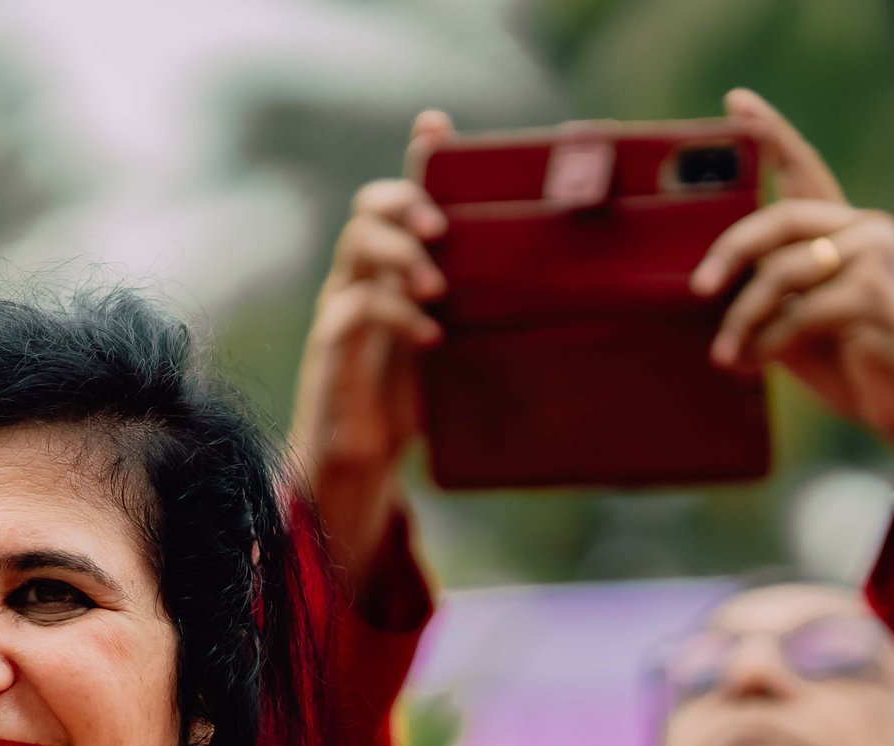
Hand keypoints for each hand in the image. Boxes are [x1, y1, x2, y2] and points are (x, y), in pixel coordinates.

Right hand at [289, 109, 452, 566]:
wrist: (361, 464)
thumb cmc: (411, 403)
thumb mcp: (456, 346)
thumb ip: (481, 311)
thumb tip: (560, 290)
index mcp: (389, 269)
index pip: (395, 198)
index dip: (414, 160)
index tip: (436, 131)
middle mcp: (359, 278)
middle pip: (367, 209)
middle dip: (405, 204)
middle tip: (441, 229)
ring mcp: (341, 310)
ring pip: (356, 247)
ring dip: (400, 256)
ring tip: (439, 287)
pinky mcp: (332, 349)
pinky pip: (356, 310)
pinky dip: (396, 315)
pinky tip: (430, 336)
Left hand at [692, 88, 893, 485]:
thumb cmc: (849, 361)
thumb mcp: (794, 319)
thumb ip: (766, 289)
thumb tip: (703, 283)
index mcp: (844, 228)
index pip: (803, 170)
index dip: (769, 135)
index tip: (733, 102)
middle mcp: (866, 229)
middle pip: (780, 217)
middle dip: (731, 251)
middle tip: (699, 288)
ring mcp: (876, 258)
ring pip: (783, 272)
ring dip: (743, 319)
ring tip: (725, 356)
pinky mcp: (875, 295)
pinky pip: (798, 313)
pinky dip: (766, 344)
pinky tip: (752, 367)